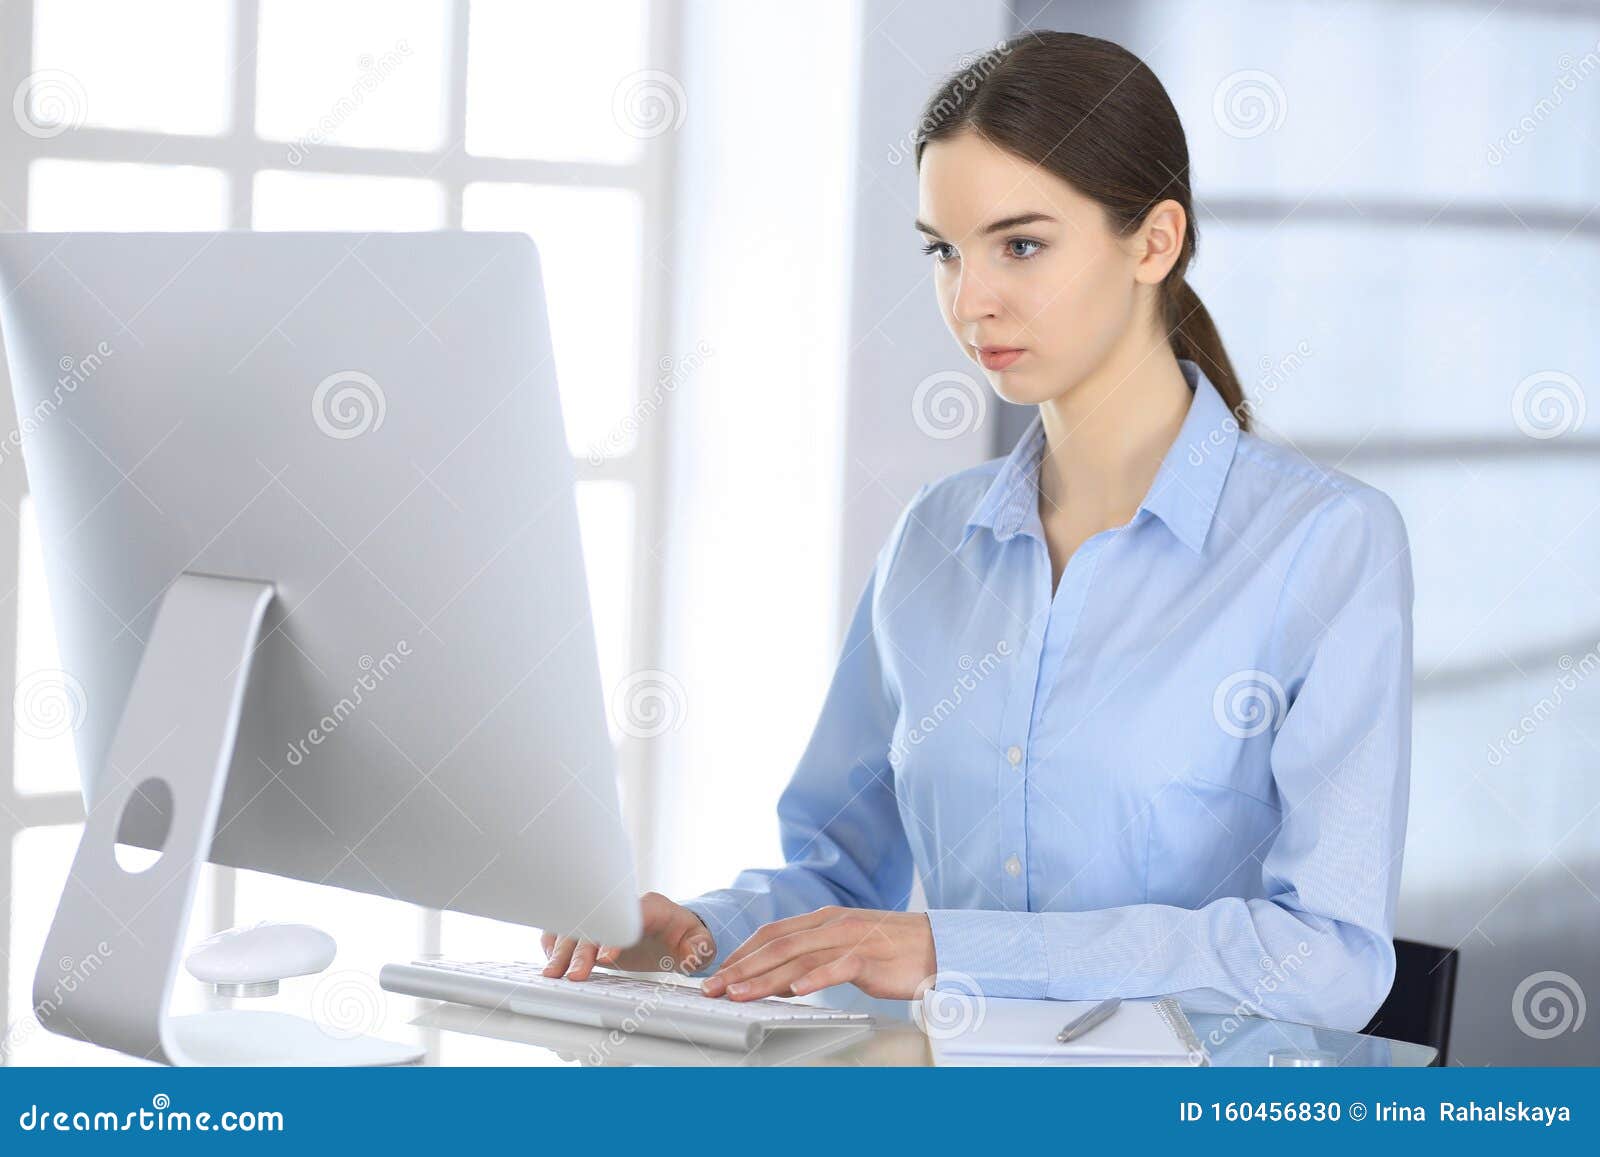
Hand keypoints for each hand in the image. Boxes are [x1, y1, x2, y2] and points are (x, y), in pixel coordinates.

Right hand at [540, 891, 715, 980]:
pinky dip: (556, 945)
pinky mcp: (593, 931)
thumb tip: (691, 956)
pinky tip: (550, 962)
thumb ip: (699, 946)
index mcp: (651, 908)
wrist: (674, 931)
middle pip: (595, 924)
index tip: (605, 959)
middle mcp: (622, 909)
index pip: (627, 916)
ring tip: (552, 974)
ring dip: (562, 950)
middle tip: (574, 976)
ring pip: (577, 928)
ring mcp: (604, 918)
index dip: (614, 936)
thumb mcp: (701, 942)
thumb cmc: (687, 936)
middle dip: (583, 950)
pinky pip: (567, 931)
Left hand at [699, 906, 936, 1000]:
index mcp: (824, 919)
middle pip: (777, 946)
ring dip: (763, 978)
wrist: (938, 945)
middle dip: (741, 968)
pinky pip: (838, 968)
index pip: (772, 933)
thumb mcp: (846, 945)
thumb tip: (778, 976)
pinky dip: (815, 980)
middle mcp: (832, 925)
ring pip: (798, 958)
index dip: (742, 952)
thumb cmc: (891, 949)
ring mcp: (851, 940)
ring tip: (740, 995)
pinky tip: (796, 992)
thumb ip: (814, 954)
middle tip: (715, 988)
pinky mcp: (870, 959)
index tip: (718, 973)